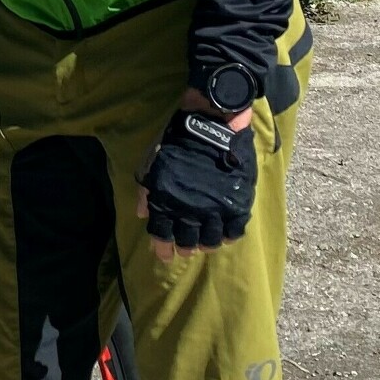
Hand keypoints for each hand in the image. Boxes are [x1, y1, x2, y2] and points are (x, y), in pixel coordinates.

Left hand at [135, 106, 255, 260]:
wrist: (211, 125)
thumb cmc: (177, 142)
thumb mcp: (152, 163)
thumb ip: (146, 191)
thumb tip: (143, 214)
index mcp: (166, 203)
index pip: (161, 237)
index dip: (162, 250)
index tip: (164, 254)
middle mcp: (189, 213)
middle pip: (186, 243)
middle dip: (184, 247)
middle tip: (186, 245)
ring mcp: (215, 210)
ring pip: (210, 242)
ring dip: (205, 244)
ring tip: (205, 239)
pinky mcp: (236, 205)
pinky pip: (234, 232)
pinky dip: (228, 236)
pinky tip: (224, 232)